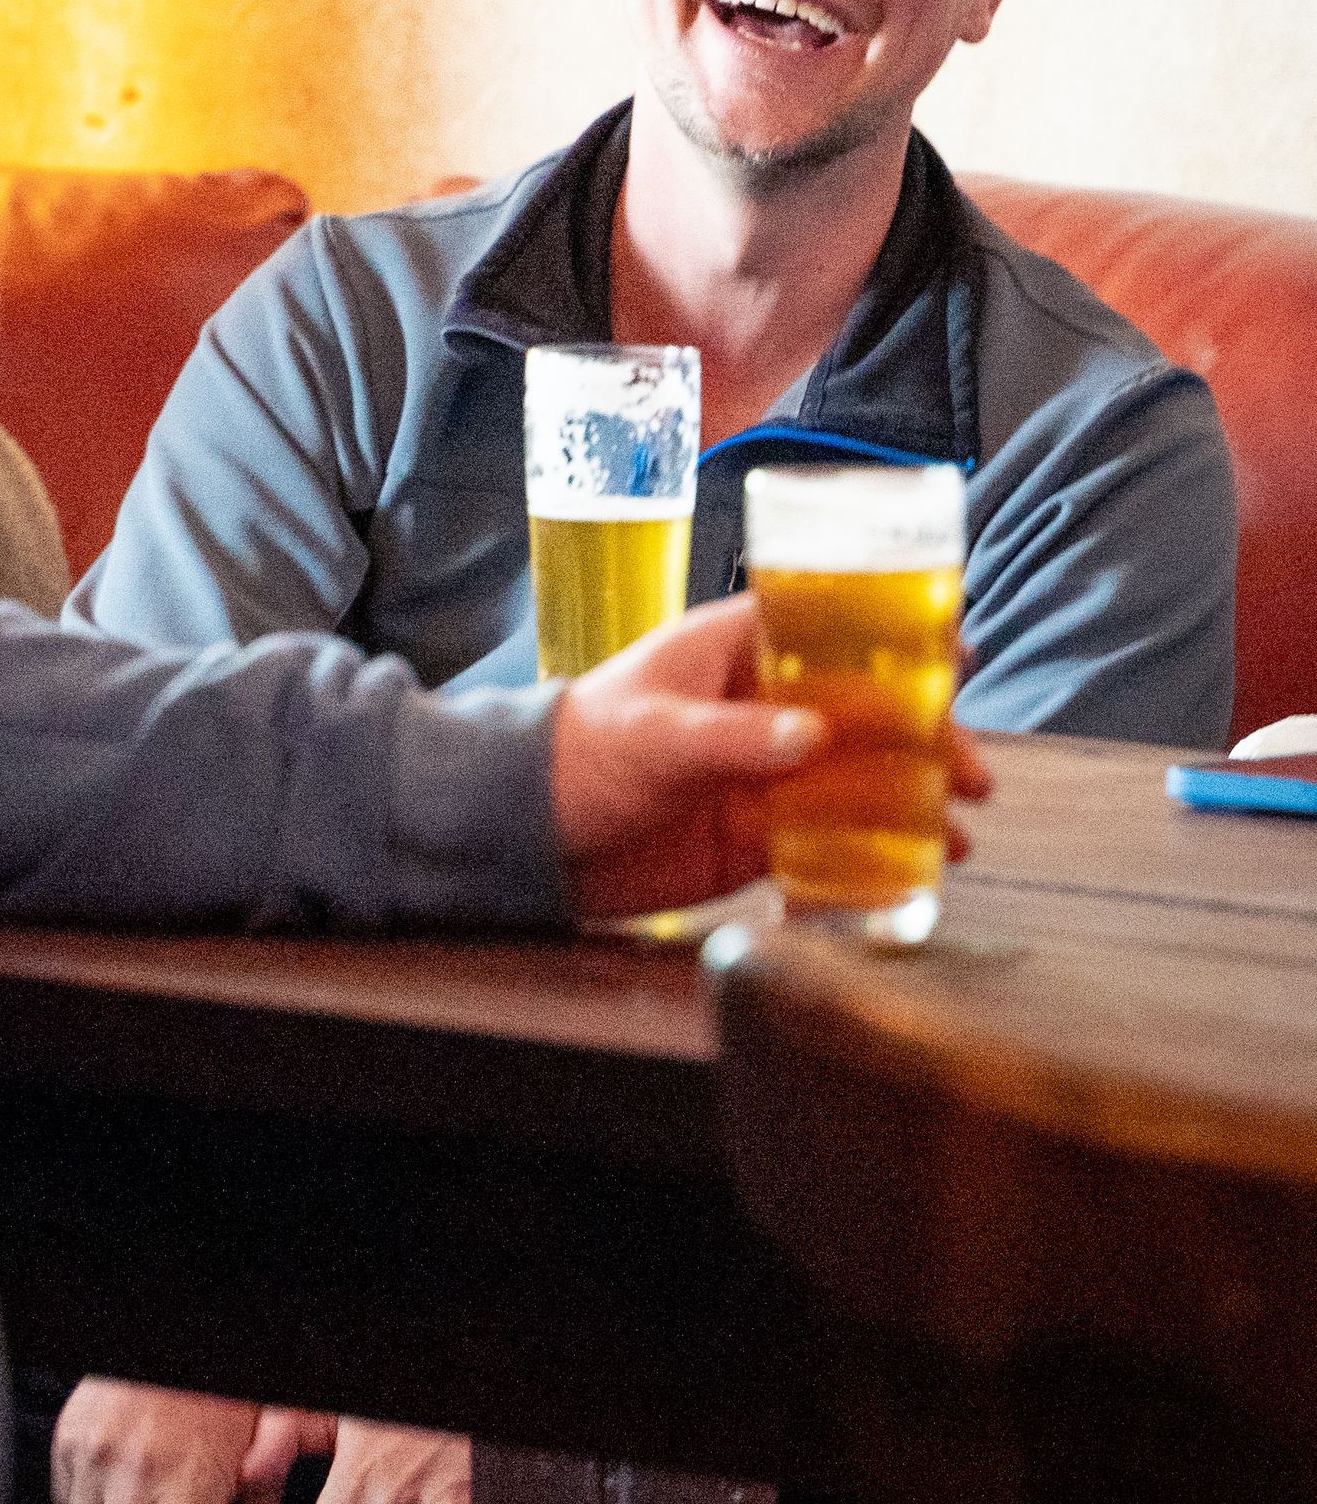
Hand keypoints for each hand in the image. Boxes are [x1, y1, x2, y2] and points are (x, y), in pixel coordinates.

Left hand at [550, 595, 989, 921]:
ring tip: (960, 835)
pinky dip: (868, 860)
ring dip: (911, 803)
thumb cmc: (577, 753)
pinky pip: (827, 845)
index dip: (896, 634)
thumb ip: (733, 737)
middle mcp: (762, 708)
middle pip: (865, 711)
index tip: (956, 654)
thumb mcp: (654, 735)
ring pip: (858, 780)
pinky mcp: (756, 835)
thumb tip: (814, 739)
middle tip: (972, 773)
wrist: (531, 836)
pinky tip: (908, 877)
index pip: (828, 626)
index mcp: (735, 652)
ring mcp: (765, 774)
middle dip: (925, 738)